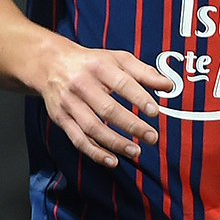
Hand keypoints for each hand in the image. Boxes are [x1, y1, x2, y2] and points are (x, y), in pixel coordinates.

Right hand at [39, 41, 166, 167]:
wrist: (51, 65)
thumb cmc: (92, 63)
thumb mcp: (118, 59)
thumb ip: (144, 72)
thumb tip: (168, 85)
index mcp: (99, 67)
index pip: (122, 83)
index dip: (139, 98)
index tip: (155, 111)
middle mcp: (81, 85)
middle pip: (107, 109)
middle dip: (131, 125)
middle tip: (152, 136)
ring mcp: (69, 104)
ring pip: (92, 128)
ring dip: (115, 142)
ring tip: (136, 151)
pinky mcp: (61, 119)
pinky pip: (78, 139)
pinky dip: (95, 152)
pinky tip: (112, 160)